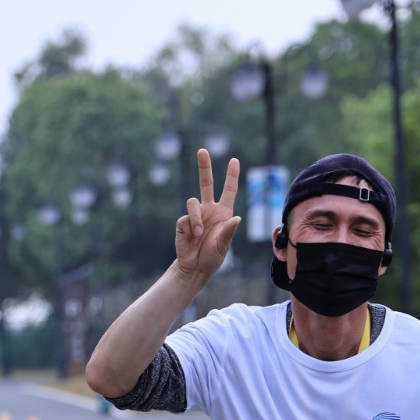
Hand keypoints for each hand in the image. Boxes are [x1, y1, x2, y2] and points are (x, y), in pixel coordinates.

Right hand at [174, 150, 240, 286]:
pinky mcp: (183, 221)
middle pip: (205, 183)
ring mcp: (195, 215)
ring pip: (193, 201)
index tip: (234, 160)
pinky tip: (192, 236)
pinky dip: (191, 225)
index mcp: (223, 213)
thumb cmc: (212, 258)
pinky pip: (186, 216)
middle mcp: (209, 210)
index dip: (231, 176)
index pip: (228, 191)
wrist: (194, 268)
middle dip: (204, 167)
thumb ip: (229, 231)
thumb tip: (236, 217)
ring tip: (198, 233)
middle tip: (202, 151)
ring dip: (197, 217)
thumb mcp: (224, 246)